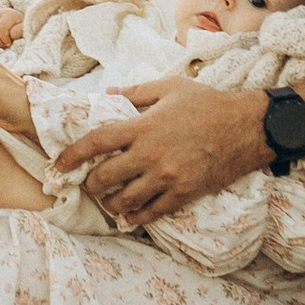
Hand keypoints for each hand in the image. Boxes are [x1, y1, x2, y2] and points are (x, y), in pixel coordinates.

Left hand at [52, 77, 273, 225]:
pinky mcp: (183, 194)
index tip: (57, 165)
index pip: (96, 143)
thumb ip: (134, 92)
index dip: (71, 156)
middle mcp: (151, 155)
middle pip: (105, 177)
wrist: (247, 128)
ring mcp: (168, 178)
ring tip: (107, 198)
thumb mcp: (170, 87)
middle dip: (90, 183)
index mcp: (144, 127)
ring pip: (124, 200)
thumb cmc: (208, 103)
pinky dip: (135, 217)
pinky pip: (151, 213)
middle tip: (87, 182)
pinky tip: (128, 216)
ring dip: (110, 202)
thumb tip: (106, 94)